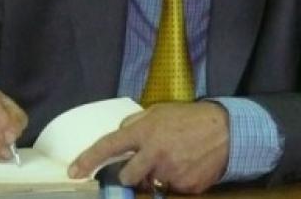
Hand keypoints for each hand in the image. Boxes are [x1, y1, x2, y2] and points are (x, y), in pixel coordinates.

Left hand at [69, 102, 228, 193]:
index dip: (88, 160)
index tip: (74, 172)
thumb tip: (120, 131)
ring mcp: (170, 173)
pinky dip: (176, 181)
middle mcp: (154, 153)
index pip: (109, 146)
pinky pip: (172, 190)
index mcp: (145, 131)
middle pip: (128, 177)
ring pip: (151, 184)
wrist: (227, 130)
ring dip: (157, 176)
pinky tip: (187, 165)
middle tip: (149, 162)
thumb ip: (137, 121)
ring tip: (175, 159)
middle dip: (134, 173)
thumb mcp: (160, 110)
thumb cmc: (190, 117)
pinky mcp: (185, 187)